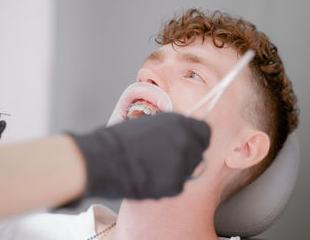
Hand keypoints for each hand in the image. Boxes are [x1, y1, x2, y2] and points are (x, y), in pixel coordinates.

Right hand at [70, 112, 210, 198]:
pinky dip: (167, 184)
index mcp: (181, 124)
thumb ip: (172, 128)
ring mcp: (181, 165)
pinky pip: (177, 185)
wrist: (104, 159)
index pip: (205, 133)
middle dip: (186, 155)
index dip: (196, 138)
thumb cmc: (120, 139)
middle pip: (198, 153)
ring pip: (188, 170)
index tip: (189, 142)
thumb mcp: (151, 122)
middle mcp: (186, 143)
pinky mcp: (174, 185)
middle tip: (166, 157)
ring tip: (153, 167)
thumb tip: (181, 135)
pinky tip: (150, 178)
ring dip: (176, 170)